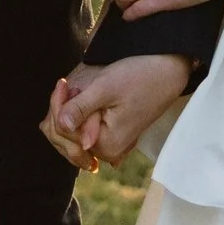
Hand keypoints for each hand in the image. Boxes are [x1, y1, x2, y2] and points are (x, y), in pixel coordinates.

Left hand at [42, 55, 189, 172]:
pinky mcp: (110, 135)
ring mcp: (109, 145)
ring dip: (67, 112)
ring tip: (76, 90)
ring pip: (70, 135)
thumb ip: (81, 108)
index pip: (64, 132)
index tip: (63, 82)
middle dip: (60, 110)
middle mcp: (108, 152)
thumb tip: (61, 126)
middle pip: (64, 137)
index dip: (58, 105)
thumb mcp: (106, 88)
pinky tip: (79, 99)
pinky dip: (75, 116)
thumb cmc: (139, 77)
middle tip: (67, 84)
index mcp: (106, 145)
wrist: (166, 72)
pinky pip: (80, 132)